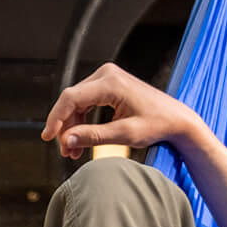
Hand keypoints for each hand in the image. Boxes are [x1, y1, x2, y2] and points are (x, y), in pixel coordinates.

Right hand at [41, 63, 198, 158]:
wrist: (178, 120)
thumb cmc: (158, 125)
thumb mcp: (126, 135)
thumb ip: (94, 137)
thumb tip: (66, 140)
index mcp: (111, 82)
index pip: (71, 98)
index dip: (56, 118)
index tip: (48, 138)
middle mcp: (107, 74)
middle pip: (72, 100)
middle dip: (66, 127)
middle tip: (67, 152)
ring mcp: (108, 77)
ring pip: (78, 102)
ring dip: (73, 126)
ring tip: (74, 151)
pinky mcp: (109, 84)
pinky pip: (87, 101)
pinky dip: (83, 120)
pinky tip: (81, 139)